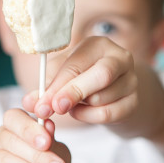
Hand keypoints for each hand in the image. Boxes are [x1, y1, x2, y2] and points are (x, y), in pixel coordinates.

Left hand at [23, 36, 138, 124]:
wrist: (111, 94)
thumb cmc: (81, 79)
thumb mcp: (62, 77)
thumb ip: (46, 88)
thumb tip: (29, 102)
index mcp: (98, 44)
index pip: (77, 64)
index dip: (57, 86)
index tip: (41, 105)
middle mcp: (120, 57)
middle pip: (101, 75)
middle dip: (75, 93)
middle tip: (56, 108)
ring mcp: (131, 80)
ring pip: (103, 97)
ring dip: (81, 107)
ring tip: (71, 107)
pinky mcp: (134, 101)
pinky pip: (110, 113)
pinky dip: (91, 118)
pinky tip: (82, 113)